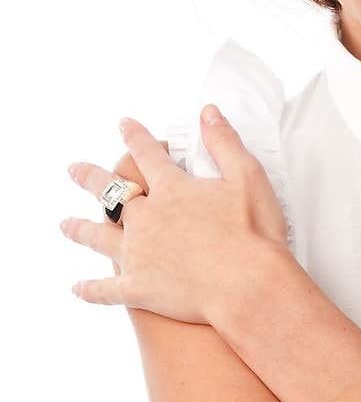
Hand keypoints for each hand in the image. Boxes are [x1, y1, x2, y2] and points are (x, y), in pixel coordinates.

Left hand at [61, 105, 289, 323]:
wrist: (248, 287)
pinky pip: (106, 288)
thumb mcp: (248, 177)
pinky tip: (77, 288)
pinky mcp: (139, 289)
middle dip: (90, 178)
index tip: (123, 125)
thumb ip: (224, 143)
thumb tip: (207, 112)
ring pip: (99, 237)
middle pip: (110, 193)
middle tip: (74, 170)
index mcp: (171, 189)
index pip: (147, 154)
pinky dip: (91, 289)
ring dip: (80, 229)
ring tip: (64, 225)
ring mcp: (137, 254)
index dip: (135, 137)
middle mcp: (146, 218)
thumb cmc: (254, 233)